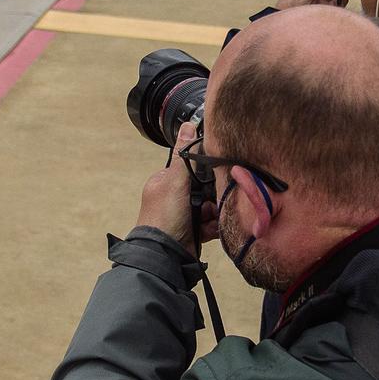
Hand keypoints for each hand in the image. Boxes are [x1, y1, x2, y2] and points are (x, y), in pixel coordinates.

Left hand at [135, 120, 208, 247]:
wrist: (164, 255)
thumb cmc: (163, 218)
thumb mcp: (175, 181)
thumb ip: (185, 155)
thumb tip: (188, 125)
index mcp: (165, 182)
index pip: (190, 168)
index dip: (204, 171)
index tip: (215, 173)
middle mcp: (174, 197)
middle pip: (203, 188)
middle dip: (212, 195)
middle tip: (214, 199)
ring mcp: (184, 215)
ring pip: (210, 206)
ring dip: (215, 212)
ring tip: (211, 217)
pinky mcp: (194, 231)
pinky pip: (211, 223)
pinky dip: (214, 225)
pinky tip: (213, 228)